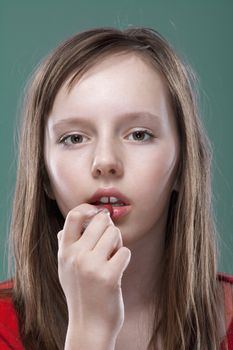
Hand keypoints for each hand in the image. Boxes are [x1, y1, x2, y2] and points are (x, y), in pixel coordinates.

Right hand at [57, 203, 130, 337]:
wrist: (89, 326)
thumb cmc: (81, 293)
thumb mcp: (65, 268)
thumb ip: (65, 246)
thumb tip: (66, 226)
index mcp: (64, 251)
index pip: (74, 215)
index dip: (89, 208)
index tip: (98, 213)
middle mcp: (75, 256)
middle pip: (101, 221)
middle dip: (110, 229)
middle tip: (109, 244)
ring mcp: (91, 266)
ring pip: (115, 233)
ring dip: (118, 244)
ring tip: (111, 259)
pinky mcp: (108, 276)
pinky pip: (125, 251)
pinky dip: (124, 258)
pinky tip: (117, 270)